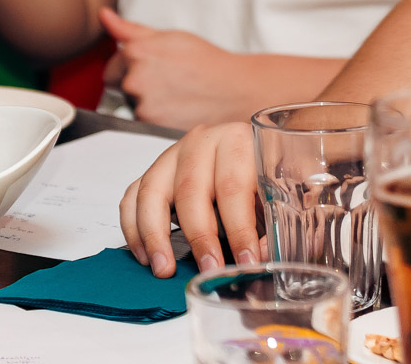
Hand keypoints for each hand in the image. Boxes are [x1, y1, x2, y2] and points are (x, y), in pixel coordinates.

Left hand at [102, 9, 258, 128]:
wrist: (233, 90)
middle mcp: (135, 78)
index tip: (156, 68)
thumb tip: (105, 15)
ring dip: (147, 102)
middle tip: (168, 81)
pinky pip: (143, 122)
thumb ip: (130, 29)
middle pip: (121, 87)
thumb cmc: (205, 62)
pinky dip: (156, 118)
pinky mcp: (150, 125)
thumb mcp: (170, 37)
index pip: (113, 65)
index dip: (134, 67)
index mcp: (136, 51)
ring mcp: (141, 103)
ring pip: (132, 106)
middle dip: (138, 84)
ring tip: (175, 94)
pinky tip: (176, 108)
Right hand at [119, 121, 261, 276]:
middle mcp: (201, 142)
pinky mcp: (153, 171)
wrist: (247, 146)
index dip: (239, 229)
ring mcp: (171, 155)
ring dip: (155, 236)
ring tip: (164, 269)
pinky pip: (132, 199)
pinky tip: (146, 256)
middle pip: (191, 191)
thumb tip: (261, 257)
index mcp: (237, 140)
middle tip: (209, 271)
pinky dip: (133, 229)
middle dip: (200, 238)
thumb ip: (272, 222)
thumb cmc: (261, 171)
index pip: (234, 187)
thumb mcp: (278, 190)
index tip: (245, 262)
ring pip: (152, 194)